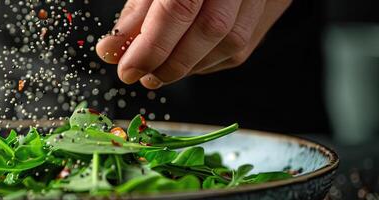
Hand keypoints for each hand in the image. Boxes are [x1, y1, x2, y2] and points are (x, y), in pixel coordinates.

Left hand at [96, 0, 291, 88]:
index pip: (179, 7)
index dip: (151, 45)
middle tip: (138, 75)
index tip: (126, 69)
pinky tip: (181, 63)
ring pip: (230, 43)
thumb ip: (137, 12)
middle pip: (211, 28)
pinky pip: (237, 49)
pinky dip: (204, 63)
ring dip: (187, 67)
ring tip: (155, 73)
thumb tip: (111, 51)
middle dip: (170, 62)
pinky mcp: (267, 11)